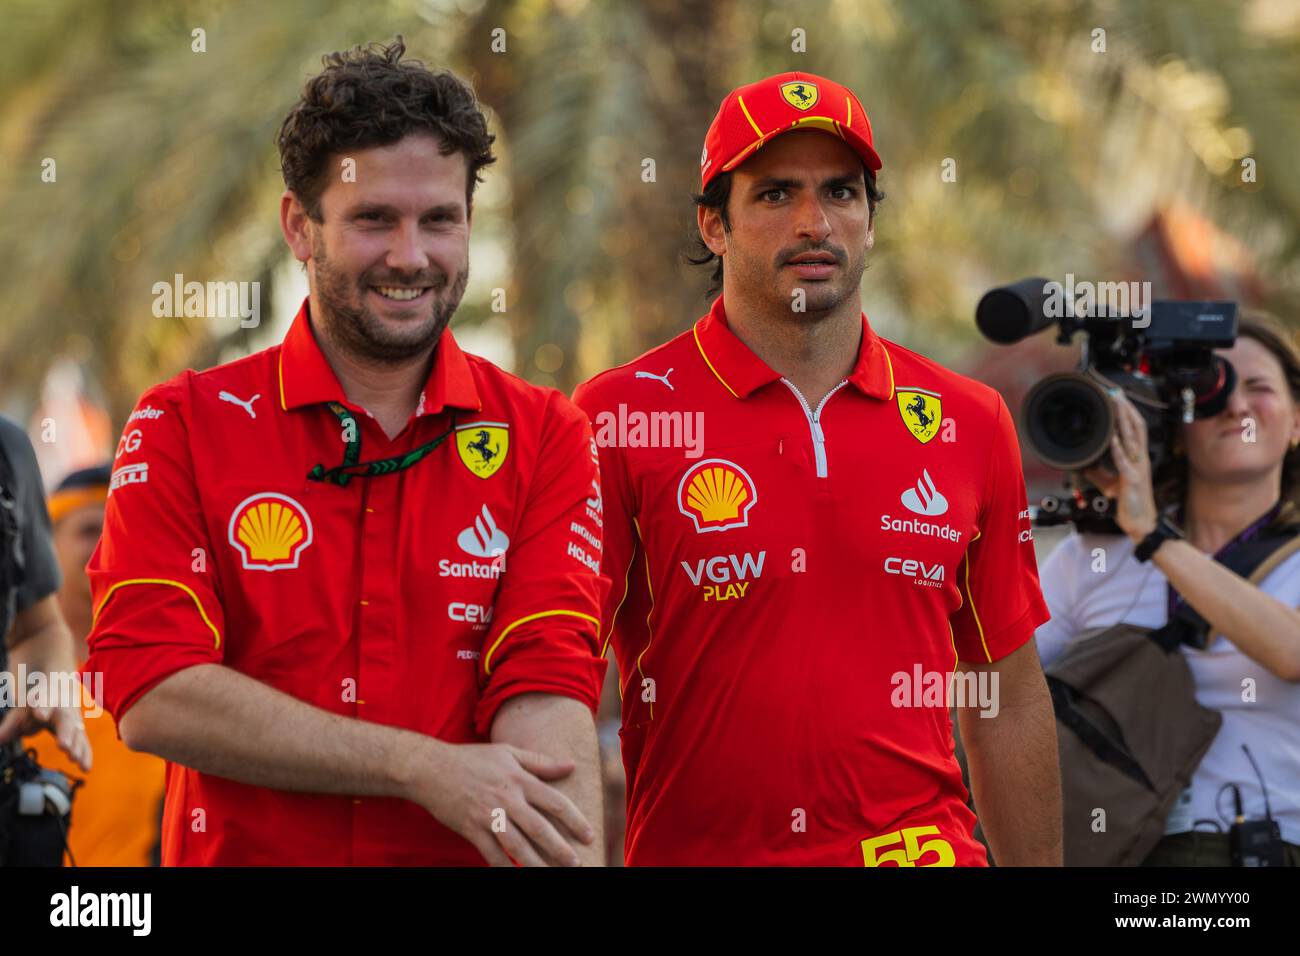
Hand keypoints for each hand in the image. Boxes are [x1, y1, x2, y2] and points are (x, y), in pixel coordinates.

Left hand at [0, 700, 91, 772]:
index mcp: (46, 699)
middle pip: (65, 720)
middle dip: (65, 732)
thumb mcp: (21, 712)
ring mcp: (74, 719)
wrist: (61, 689)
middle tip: (63, 745)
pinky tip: (85, 768)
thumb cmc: (37, 703)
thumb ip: (9, 727)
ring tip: (73, 758)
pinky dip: (85, 755)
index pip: (44, 703)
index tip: (40, 715)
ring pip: (76, 732)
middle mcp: (64, 709)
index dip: (42, 709)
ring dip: (76, 746)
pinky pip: (84, 742)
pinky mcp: (80, 730)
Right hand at [406, 739, 593, 866]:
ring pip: (517, 845)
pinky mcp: (470, 829)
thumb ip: (540, 762)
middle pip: (539, 827)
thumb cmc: (472, 759)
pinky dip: (504, 867)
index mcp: (519, 779)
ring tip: (552, 875)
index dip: (575, 820)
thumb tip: (570, 765)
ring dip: (536, 863)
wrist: (431, 768)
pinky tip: (516, 875)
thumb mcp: (508, 753)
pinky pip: (491, 854)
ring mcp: (487, 815)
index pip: (555, 801)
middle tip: (576, 862)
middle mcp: (506, 798)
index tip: (589, 835)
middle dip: (560, 848)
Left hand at [1081, 392, 1159, 542]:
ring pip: (1132, 439)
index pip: (1136, 429)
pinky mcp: (1132, 481)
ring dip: (1123, 420)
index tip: (1118, 397)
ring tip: (1116, 404)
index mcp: (1137, 458)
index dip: (1128, 413)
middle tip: (1116, 391)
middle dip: (1126, 408)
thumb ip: (1099, 472)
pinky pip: (1123, 462)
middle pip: (1136, 427)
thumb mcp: (1110, 484)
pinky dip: (1117, 448)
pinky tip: (1111, 438)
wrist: (1140, 523)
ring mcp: (1138, 468)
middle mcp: (1140, 459)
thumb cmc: (1129, 502)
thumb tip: (1084, 463)